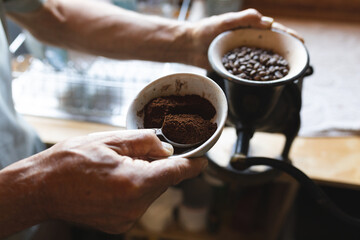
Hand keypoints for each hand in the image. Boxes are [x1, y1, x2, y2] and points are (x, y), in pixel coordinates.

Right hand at [0, 129, 206, 236]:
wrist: (42, 188)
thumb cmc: (71, 161)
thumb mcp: (110, 139)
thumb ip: (145, 142)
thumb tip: (166, 149)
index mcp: (133, 182)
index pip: (175, 172)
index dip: (191, 165)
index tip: (201, 161)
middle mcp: (133, 206)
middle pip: (163, 181)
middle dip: (159, 166)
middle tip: (141, 152)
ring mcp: (126, 219)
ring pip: (151, 192)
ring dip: (146, 177)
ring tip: (120, 166)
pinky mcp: (119, 224)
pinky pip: (139, 203)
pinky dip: (135, 189)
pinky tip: (115, 180)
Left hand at [187, 8, 302, 68]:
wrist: (188, 45)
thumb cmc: (205, 30)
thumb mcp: (224, 22)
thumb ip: (243, 19)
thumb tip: (266, 21)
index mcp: (248, 28)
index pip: (272, 30)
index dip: (287, 34)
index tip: (300, 40)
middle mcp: (247, 41)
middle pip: (271, 46)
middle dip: (285, 51)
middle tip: (298, 57)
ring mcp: (242, 54)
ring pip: (262, 60)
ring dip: (274, 64)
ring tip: (287, 70)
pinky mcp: (234, 66)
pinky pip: (249, 71)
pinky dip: (258, 74)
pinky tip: (266, 79)